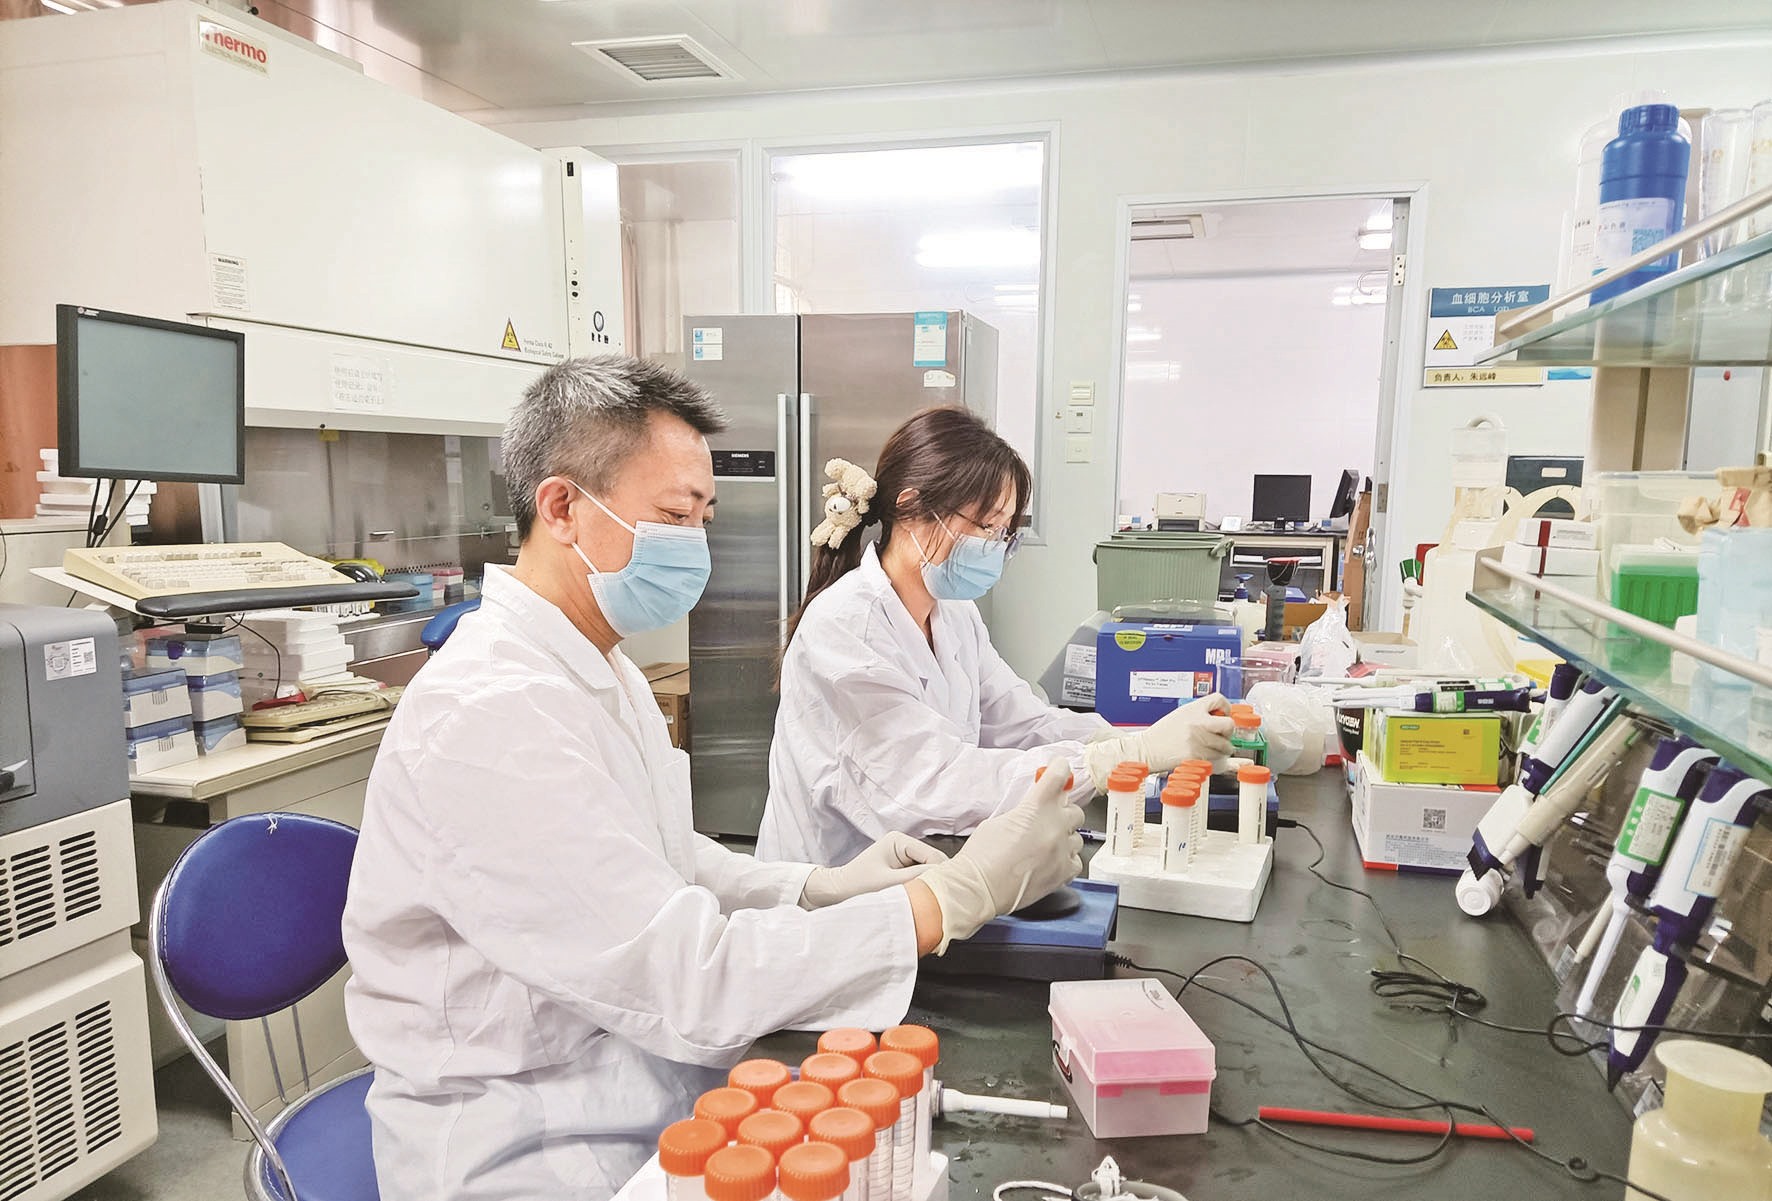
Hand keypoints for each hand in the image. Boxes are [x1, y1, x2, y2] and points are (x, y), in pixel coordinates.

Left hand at [801, 832, 947, 908]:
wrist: (838, 892)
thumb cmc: (858, 885)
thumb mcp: (889, 882)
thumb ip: (916, 878)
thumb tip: (943, 878)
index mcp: (899, 840)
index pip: (932, 855)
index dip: (941, 874)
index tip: (947, 893)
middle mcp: (904, 844)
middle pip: (933, 862)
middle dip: (936, 879)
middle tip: (941, 899)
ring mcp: (904, 856)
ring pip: (929, 871)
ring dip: (929, 885)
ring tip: (931, 901)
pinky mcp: (902, 868)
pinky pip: (920, 877)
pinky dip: (923, 888)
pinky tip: (923, 899)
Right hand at [917, 758, 1083, 952]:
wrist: (978, 888)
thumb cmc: (981, 856)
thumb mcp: (999, 821)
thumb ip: (1025, 812)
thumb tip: (1037, 809)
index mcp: (1036, 808)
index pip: (1058, 776)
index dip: (1060, 769)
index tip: (1060, 769)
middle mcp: (1054, 826)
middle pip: (1074, 810)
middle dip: (1062, 813)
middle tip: (1049, 819)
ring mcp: (1061, 851)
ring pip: (1077, 837)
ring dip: (1064, 838)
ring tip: (1046, 846)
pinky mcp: (1063, 873)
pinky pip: (1076, 861)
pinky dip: (1066, 859)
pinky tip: (1051, 862)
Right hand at [1084, 693, 1234, 789]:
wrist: (1146, 750)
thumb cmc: (1161, 734)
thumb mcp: (1180, 715)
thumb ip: (1199, 714)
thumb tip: (1220, 717)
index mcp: (1193, 709)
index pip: (1219, 699)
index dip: (1225, 707)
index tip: (1223, 714)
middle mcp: (1197, 722)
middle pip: (1229, 724)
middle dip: (1228, 731)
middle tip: (1221, 735)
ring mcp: (1198, 740)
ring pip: (1225, 746)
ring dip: (1222, 749)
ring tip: (1211, 748)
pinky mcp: (1196, 756)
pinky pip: (1216, 759)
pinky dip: (1214, 759)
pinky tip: (1204, 756)